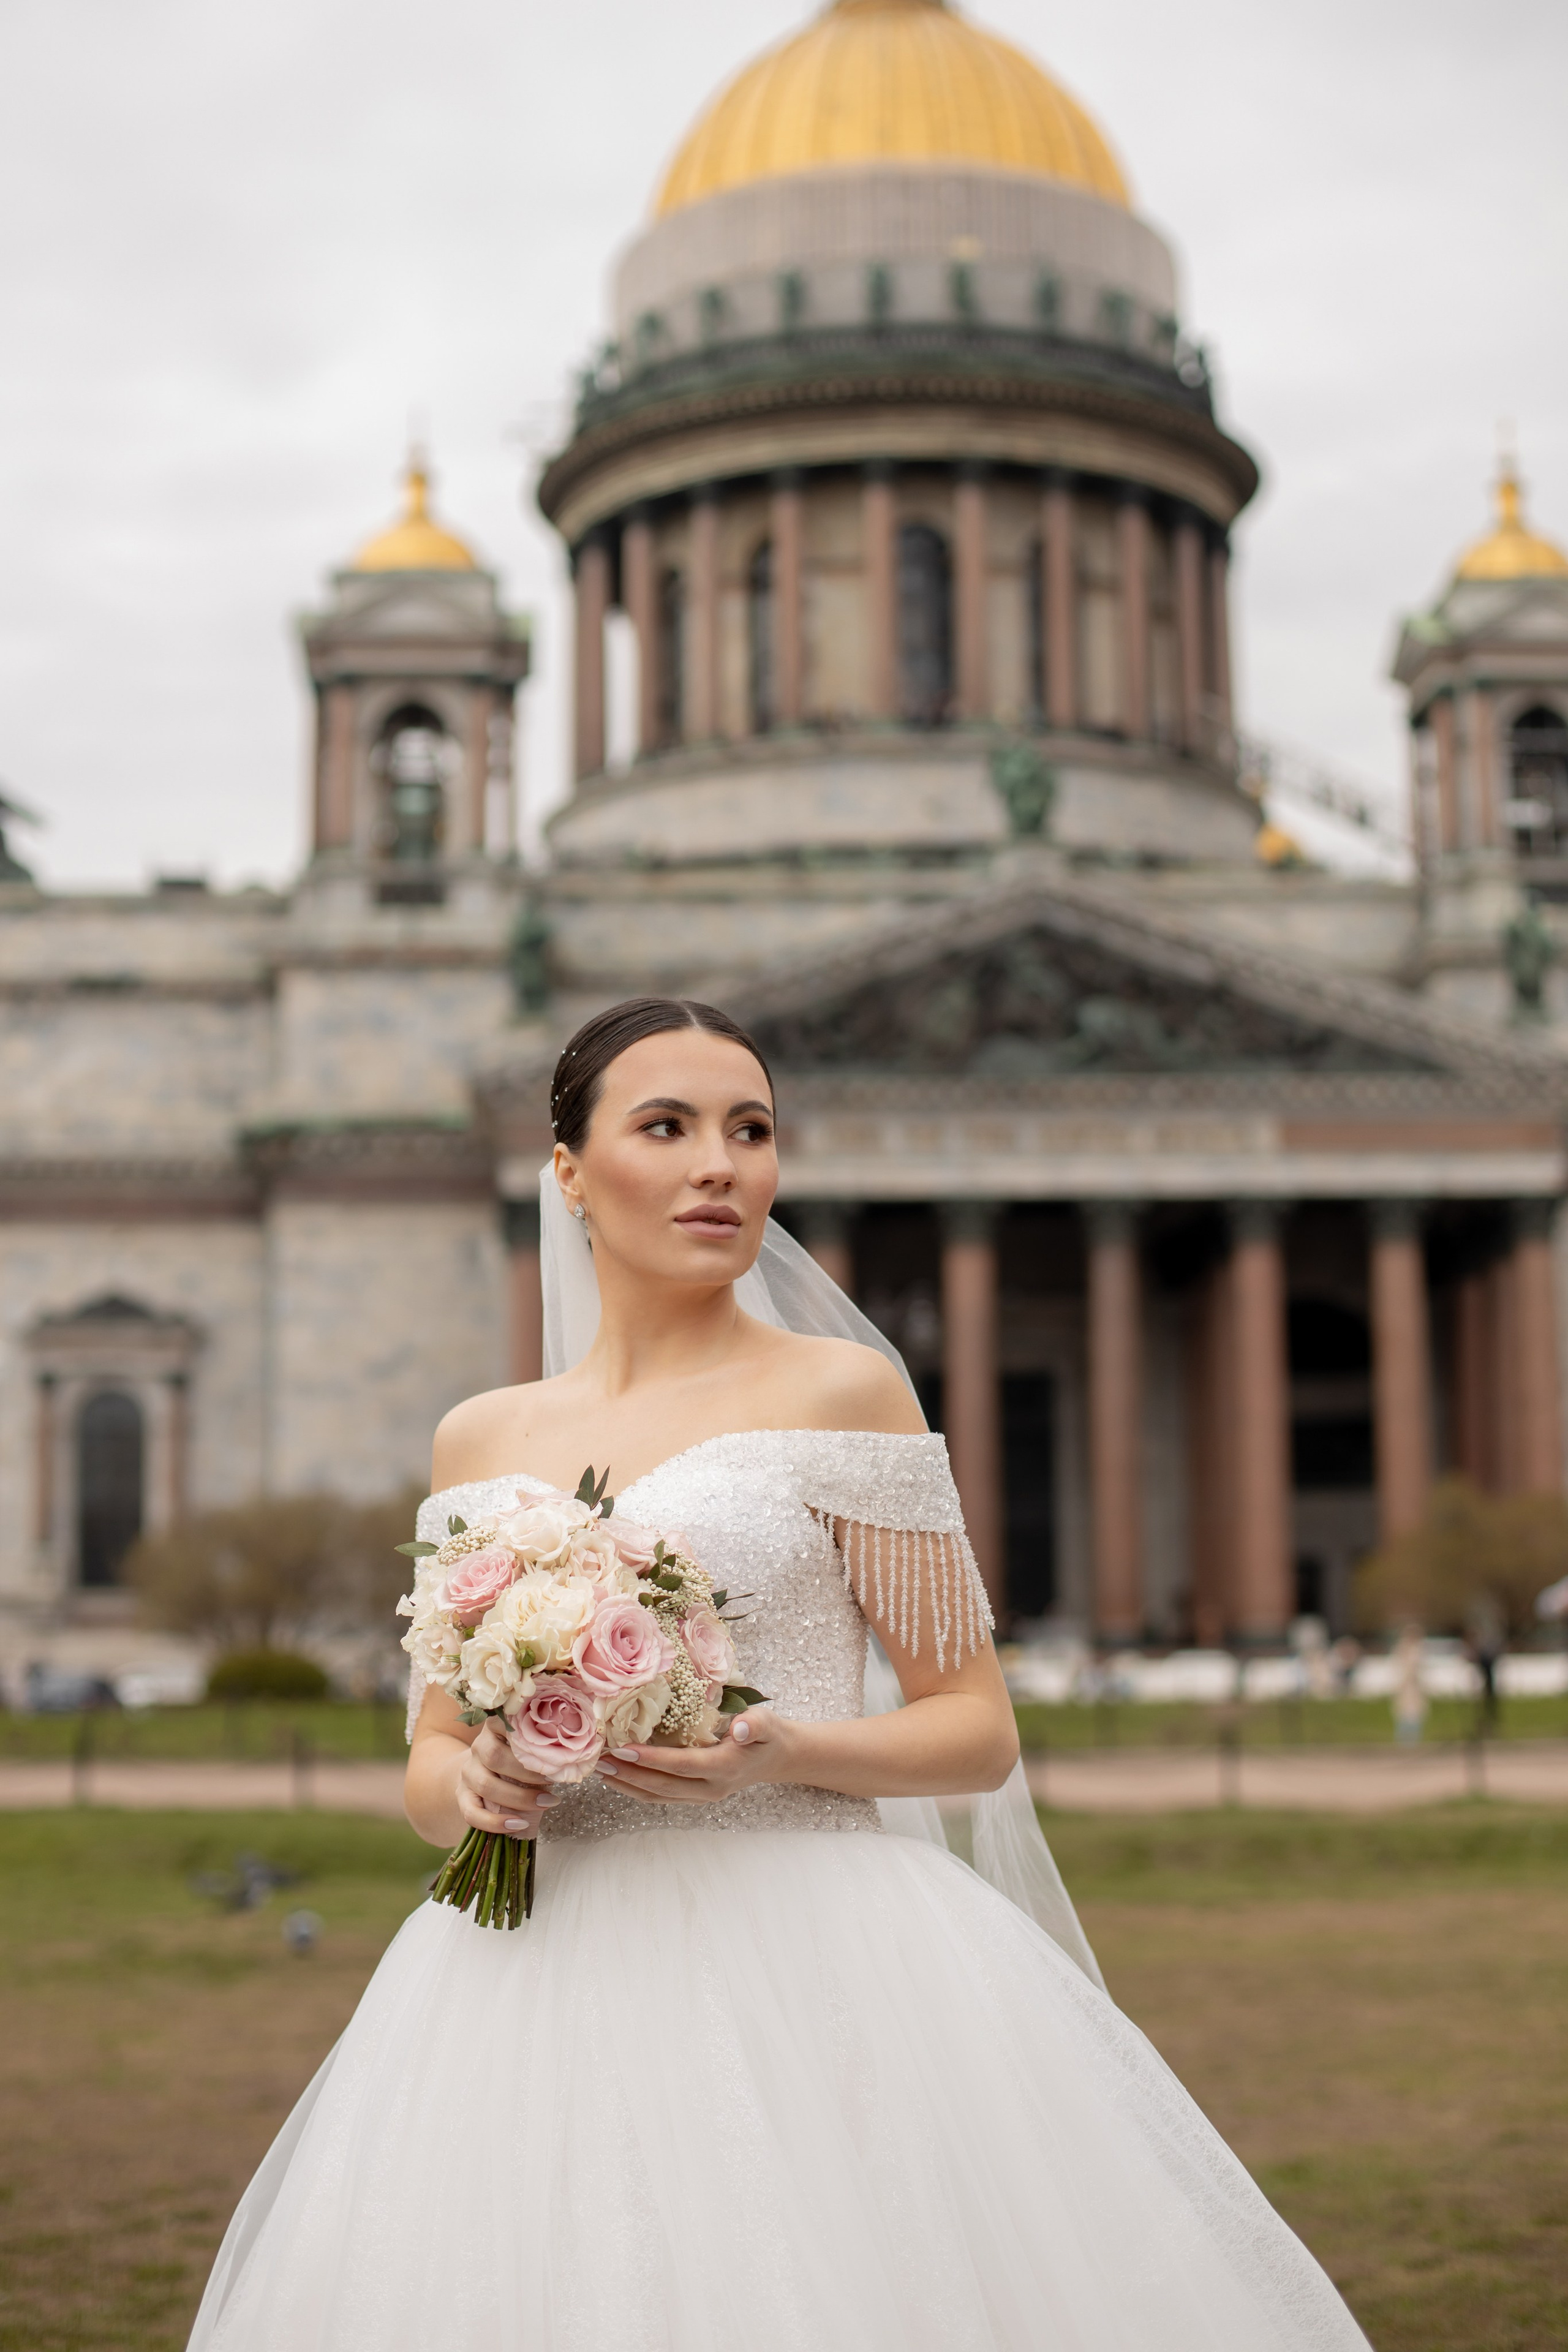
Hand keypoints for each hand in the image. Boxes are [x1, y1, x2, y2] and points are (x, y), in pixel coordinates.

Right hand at [456, 1717, 559, 1837]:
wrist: (482, 1773)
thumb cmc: (516, 1759)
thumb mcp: (527, 1747)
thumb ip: (542, 1747)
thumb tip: (575, 1758)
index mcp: (496, 1727)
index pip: (503, 1723)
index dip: (527, 1738)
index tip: (552, 1749)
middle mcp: (478, 1747)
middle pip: (494, 1756)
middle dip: (528, 1772)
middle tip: (555, 1780)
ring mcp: (468, 1772)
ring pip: (486, 1785)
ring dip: (519, 1798)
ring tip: (547, 1803)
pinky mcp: (462, 1796)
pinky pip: (472, 1812)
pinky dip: (495, 1822)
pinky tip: (518, 1824)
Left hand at [590, 1707, 788, 1806]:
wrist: (776, 1759)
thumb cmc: (767, 1734)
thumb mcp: (767, 1723)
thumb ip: (755, 1725)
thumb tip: (740, 1729)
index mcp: (725, 1768)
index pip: (681, 1765)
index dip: (652, 1759)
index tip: (624, 1748)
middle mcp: (710, 1789)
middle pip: (663, 1785)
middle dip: (629, 1774)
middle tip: (600, 1760)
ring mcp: (702, 1797)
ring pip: (658, 1796)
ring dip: (628, 1784)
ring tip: (601, 1770)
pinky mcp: (695, 1796)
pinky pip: (661, 1797)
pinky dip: (637, 1789)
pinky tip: (619, 1777)